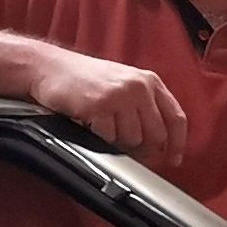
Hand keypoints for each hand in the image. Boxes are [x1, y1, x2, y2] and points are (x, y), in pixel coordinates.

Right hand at [29, 50, 186, 159]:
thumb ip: (144, 106)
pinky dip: (99, 137)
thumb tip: (160, 144)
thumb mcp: (123, 83)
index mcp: (149, 81)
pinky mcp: (99, 106)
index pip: (176, 118)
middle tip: (126, 146)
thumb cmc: (85, 79)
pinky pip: (109, 138)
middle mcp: (138, 87)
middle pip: (156, 135)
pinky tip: (90, 122)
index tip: (174, 159)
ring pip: (133, 139)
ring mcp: (119, 96)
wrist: (48, 67)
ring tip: (103, 125)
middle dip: (143, 148)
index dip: (178, 143)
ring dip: (117, 141)